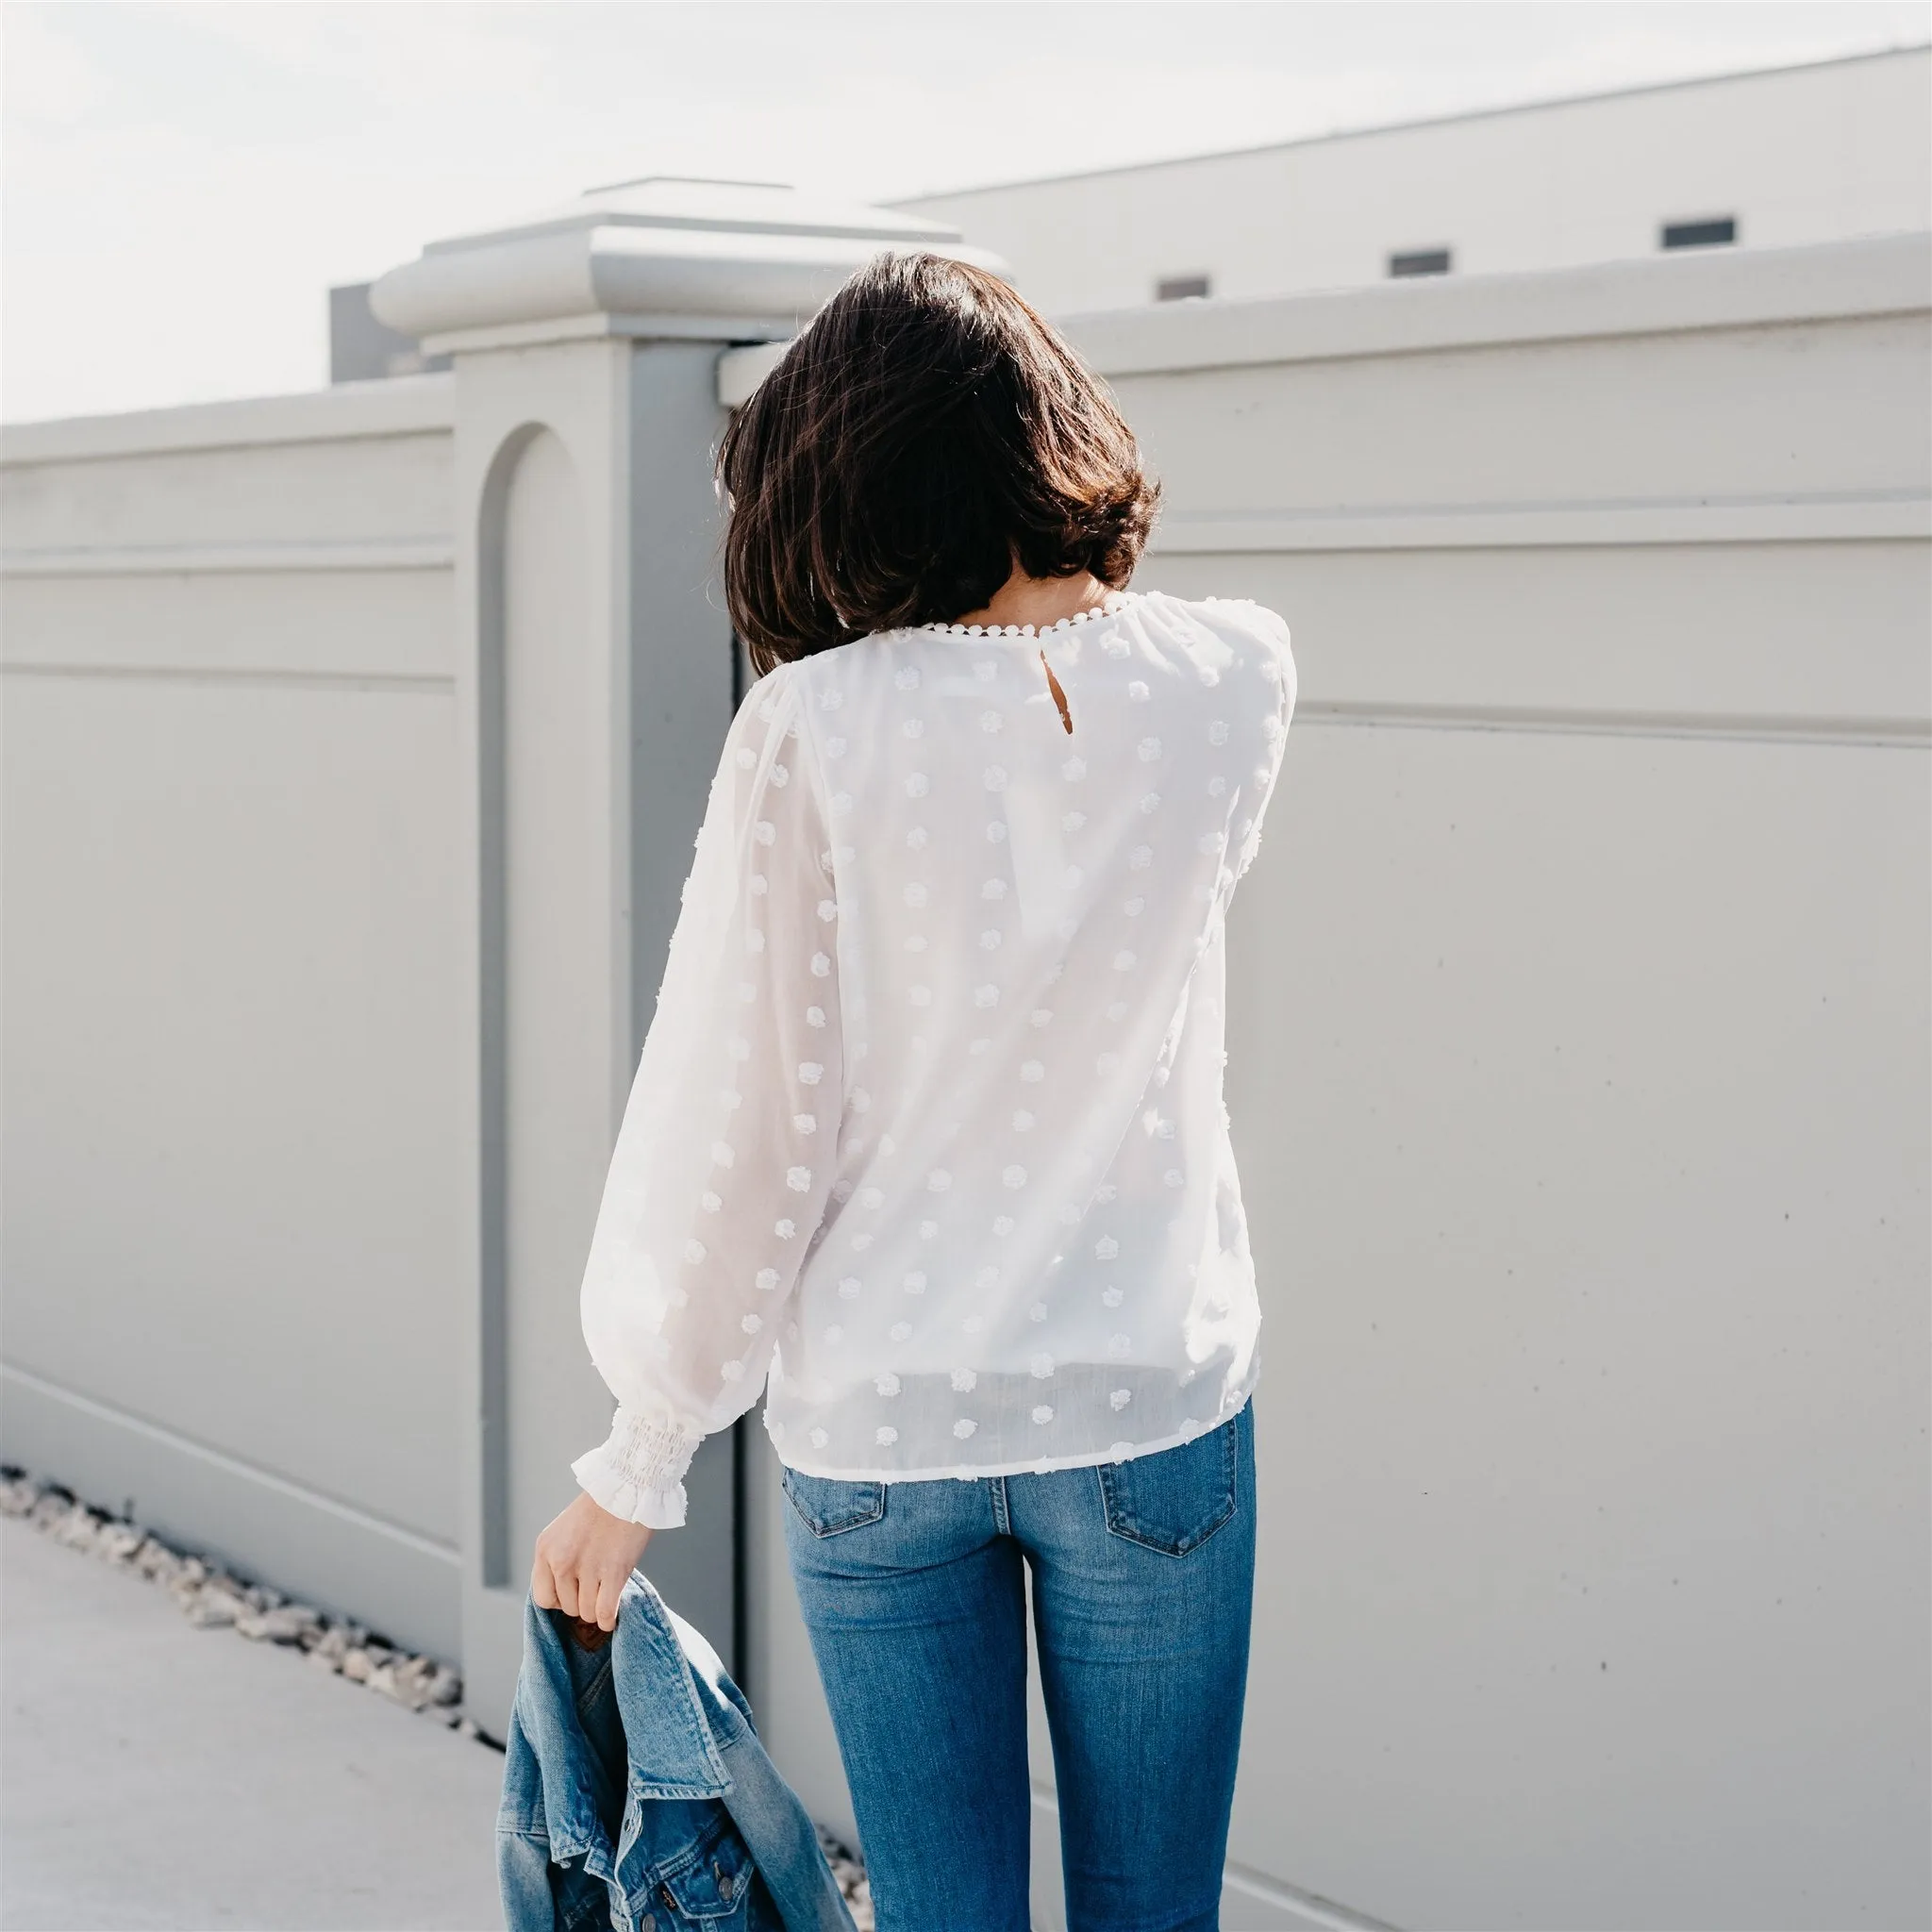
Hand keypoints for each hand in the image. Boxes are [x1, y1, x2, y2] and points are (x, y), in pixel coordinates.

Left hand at [531, 1490, 654, 1631]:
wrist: (628, 1486)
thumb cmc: (601, 1508)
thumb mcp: (564, 1531)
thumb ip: (558, 1560)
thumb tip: (563, 1595)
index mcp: (545, 1549)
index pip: (542, 1598)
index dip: (559, 1600)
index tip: (574, 1592)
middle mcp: (561, 1561)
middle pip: (567, 1607)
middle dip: (582, 1601)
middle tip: (596, 1586)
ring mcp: (586, 1568)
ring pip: (587, 1612)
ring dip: (598, 1608)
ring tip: (607, 1593)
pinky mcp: (613, 1572)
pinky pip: (604, 1612)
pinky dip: (608, 1620)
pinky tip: (613, 1616)